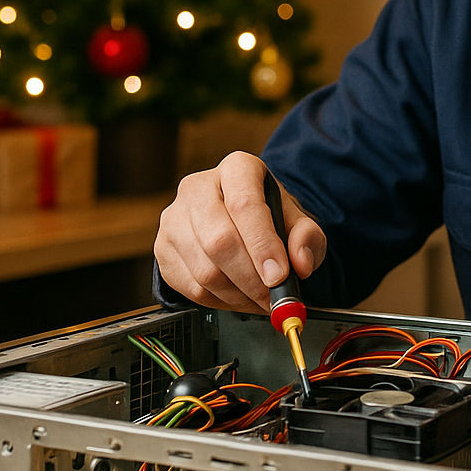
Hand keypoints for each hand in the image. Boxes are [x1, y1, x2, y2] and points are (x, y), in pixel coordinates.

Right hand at [154, 151, 326, 313]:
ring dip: (238, 295)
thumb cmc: (270, 218)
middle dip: (251, 278)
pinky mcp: (162, 248)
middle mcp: (198, 187)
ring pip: (204, 270)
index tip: (279, 276)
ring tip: (261, 299)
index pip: (244, 205)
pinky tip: (240, 298)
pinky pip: (191, 287)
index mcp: (237, 168)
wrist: (240, 222)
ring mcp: (174, 218)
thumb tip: (301, 264)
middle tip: (273, 298)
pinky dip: (220, 302)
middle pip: (219, 240)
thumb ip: (307, 238)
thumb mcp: (299, 221)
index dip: (262, 245)